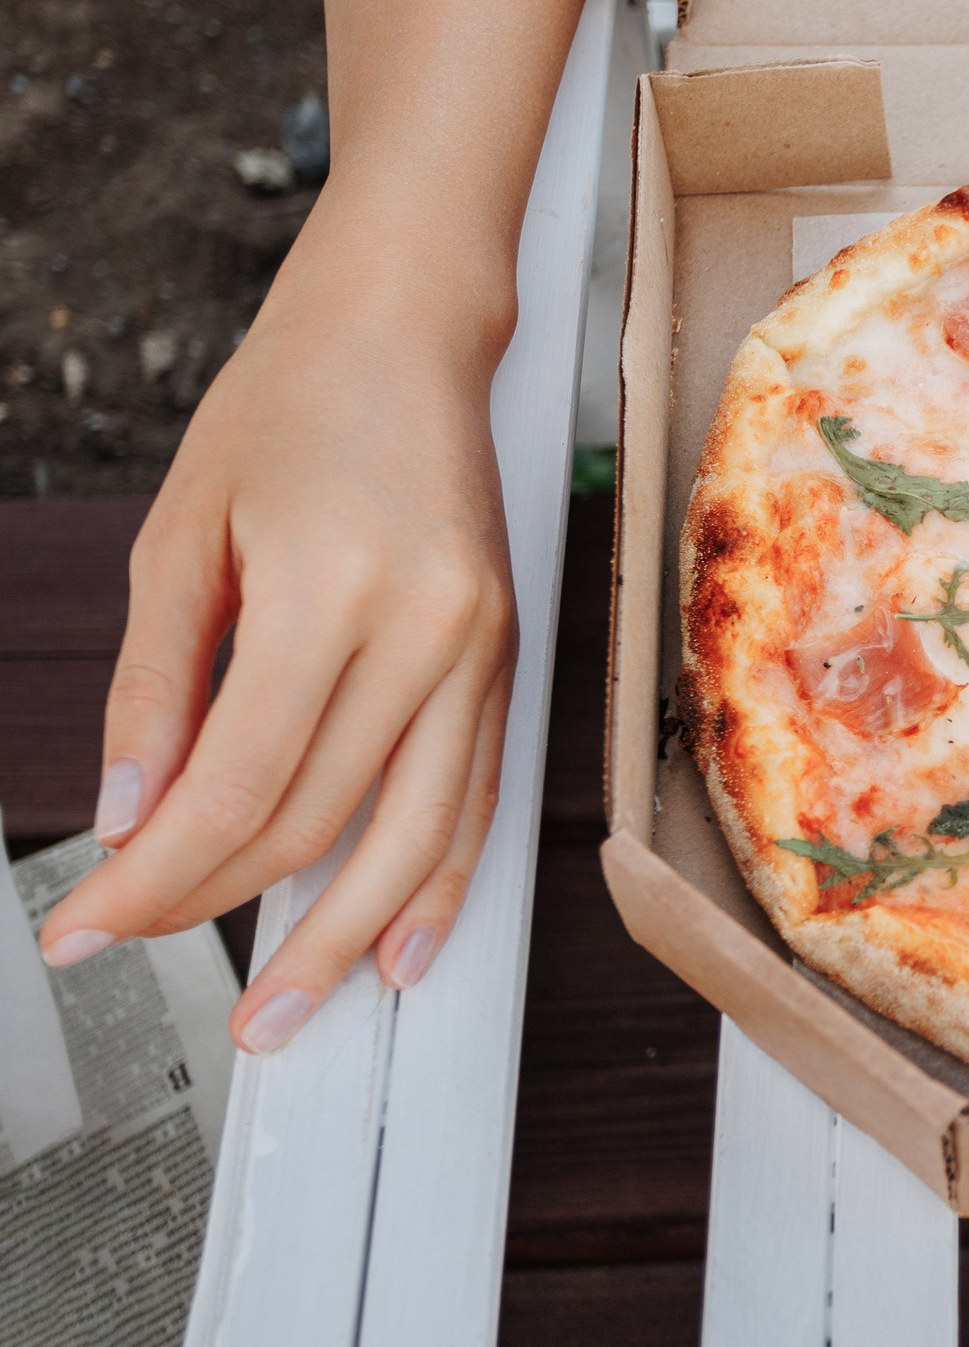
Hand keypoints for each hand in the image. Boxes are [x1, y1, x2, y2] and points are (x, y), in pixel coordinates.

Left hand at [37, 199, 520, 1052]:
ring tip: (286, 1015)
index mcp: (333, 589)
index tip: (81, 926)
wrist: (408, 332)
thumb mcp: (181, 535)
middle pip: (319, 823)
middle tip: (140, 951)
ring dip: (342, 939)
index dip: (151, 879)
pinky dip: (441, 885)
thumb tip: (129, 819)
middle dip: (218, 908)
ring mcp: (484, 649)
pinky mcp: (509, 658)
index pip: (236, 785)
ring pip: (416, 838)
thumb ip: (155, 687)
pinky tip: (401, 950)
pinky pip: (480, 800)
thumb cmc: (288, 408)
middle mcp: (429, 630)